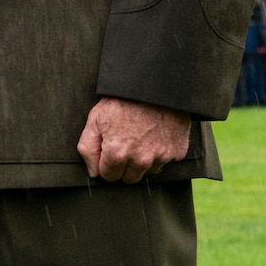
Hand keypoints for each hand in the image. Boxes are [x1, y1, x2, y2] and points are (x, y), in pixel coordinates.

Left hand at [77, 97, 191, 183]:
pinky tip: (154, 135)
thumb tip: (93, 172)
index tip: (108, 149)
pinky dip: (159, 152)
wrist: (153, 87)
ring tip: (139, 137)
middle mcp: (141, 160)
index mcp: (118, 154)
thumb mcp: (94, 120)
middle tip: (123, 143)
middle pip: (129, 178)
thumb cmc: (120, 102)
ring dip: (142, 161)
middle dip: (123, 166)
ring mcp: (161, 157)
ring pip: (147, 171)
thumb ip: (88, 149)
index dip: (105, 163)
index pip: (108, 176)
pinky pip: (165, 161)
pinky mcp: (177, 152)